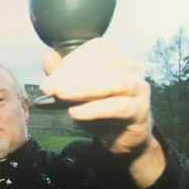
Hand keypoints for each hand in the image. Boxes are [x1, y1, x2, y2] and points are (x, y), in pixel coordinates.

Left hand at [41, 38, 152, 155]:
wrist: (120, 139)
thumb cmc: (99, 112)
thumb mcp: (76, 94)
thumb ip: (62, 75)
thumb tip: (47, 57)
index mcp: (117, 60)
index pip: (95, 49)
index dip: (71, 60)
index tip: (51, 78)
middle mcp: (131, 70)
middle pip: (104, 63)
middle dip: (72, 74)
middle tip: (49, 88)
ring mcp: (139, 90)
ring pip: (115, 82)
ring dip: (84, 87)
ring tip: (61, 95)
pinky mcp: (140, 112)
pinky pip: (119, 107)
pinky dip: (95, 109)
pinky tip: (75, 112)